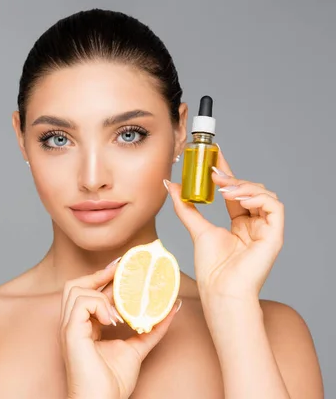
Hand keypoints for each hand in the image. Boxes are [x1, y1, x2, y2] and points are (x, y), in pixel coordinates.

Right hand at [60, 259, 180, 398]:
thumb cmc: (111, 382)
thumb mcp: (137, 347)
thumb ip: (152, 328)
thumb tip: (172, 308)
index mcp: (83, 325)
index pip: (88, 291)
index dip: (103, 276)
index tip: (123, 265)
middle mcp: (72, 323)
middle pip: (75, 284)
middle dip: (98, 274)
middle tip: (120, 270)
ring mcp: (68, 327)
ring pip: (75, 288)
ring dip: (100, 291)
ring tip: (118, 308)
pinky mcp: (71, 333)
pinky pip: (81, 303)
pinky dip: (99, 304)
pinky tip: (114, 319)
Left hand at [164, 147, 283, 300]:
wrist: (220, 291)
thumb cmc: (211, 269)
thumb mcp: (196, 229)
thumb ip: (186, 207)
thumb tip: (171, 185)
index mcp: (240, 223)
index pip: (235, 190)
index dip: (226, 172)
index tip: (213, 155)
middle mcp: (255, 224)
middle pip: (250, 189)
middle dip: (232, 177)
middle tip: (213, 172)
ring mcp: (266, 230)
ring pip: (264, 194)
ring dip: (243, 186)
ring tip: (223, 187)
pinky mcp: (274, 235)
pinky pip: (274, 206)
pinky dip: (257, 197)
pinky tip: (237, 198)